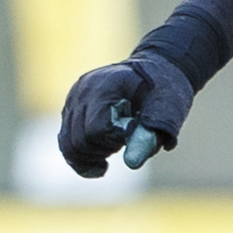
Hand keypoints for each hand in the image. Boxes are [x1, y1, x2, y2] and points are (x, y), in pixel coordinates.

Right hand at [58, 53, 195, 177]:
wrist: (154, 69)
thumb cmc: (165, 91)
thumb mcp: (167, 111)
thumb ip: (149, 136)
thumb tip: (131, 163)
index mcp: (104, 87)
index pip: (95, 130)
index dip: (115, 140)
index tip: (134, 129)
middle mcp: (81, 92)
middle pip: (78, 141)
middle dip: (104, 150)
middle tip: (126, 139)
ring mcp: (72, 100)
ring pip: (68, 145)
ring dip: (92, 156)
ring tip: (115, 147)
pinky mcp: (70, 109)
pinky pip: (66, 141)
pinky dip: (81, 158)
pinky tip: (100, 163)